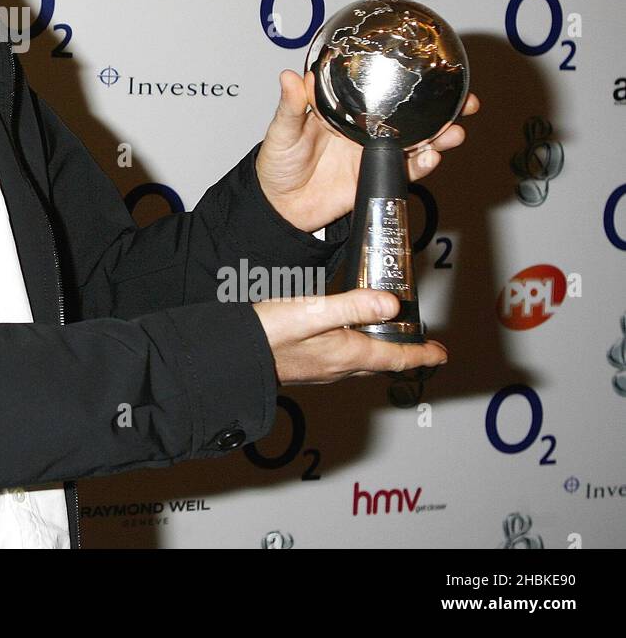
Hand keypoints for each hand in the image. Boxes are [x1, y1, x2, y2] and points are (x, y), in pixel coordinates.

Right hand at [253, 289, 448, 384]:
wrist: (232, 355)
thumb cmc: (268, 333)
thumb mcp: (313, 311)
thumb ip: (353, 306)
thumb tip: (392, 303)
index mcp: (347, 353)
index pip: (395, 357)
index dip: (422, 355)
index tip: (441, 354)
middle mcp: (337, 367)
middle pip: (380, 362)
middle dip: (403, 354)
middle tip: (420, 347)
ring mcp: (321, 370)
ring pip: (360, 362)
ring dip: (379, 352)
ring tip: (386, 339)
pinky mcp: (305, 366)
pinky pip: (341, 361)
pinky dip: (355, 351)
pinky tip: (343, 339)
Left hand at [255, 68, 479, 232]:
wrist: (281, 205)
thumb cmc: (278, 163)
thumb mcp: (282, 131)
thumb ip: (290, 107)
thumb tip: (290, 77)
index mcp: (344, 110)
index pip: (380, 89)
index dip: (406, 79)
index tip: (431, 69)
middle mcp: (364, 129)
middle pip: (410, 114)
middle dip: (441, 108)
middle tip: (465, 101)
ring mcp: (373, 153)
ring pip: (416, 141)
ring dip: (439, 137)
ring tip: (454, 132)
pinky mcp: (376, 177)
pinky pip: (405, 171)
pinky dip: (422, 166)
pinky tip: (432, 158)